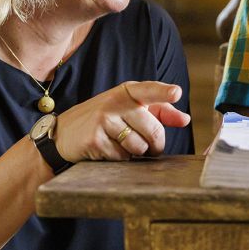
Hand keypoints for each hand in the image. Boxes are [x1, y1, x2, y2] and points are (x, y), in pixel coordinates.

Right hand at [53, 81, 190, 161]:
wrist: (63, 134)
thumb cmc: (105, 120)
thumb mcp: (131, 109)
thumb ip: (160, 112)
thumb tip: (185, 119)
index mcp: (127, 91)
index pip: (149, 90)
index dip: (164, 93)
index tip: (176, 93)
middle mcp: (115, 102)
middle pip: (153, 130)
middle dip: (156, 145)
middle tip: (149, 147)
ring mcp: (103, 120)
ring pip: (139, 147)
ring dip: (136, 153)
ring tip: (121, 144)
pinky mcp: (94, 140)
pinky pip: (122, 157)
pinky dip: (119, 159)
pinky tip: (106, 150)